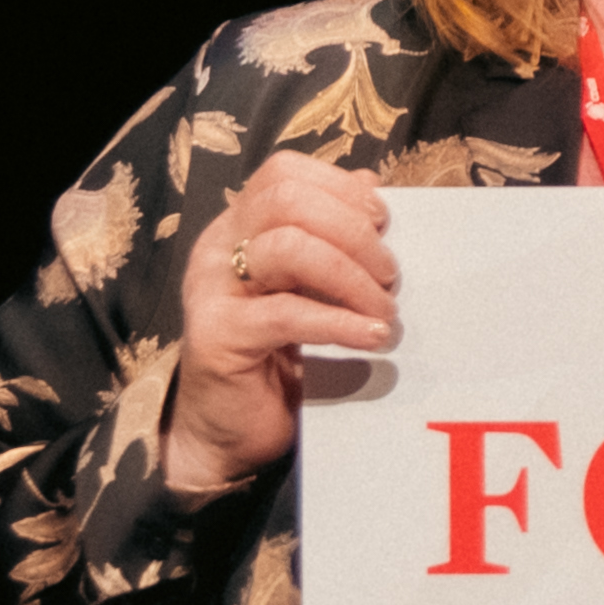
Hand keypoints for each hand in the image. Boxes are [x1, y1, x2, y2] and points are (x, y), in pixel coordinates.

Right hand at [166, 154, 398, 497]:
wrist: (228, 431)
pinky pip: (287, 313)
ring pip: (288, 248)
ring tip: (384, 313)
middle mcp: (218, 248)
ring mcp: (212, 289)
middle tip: (391, 278)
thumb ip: (333, 240)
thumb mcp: (311, 290)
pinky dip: (340, 322)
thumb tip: (371, 186)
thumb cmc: (279, 359)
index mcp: (240, 227)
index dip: (341, 190)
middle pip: (288, 201)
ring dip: (352, 277)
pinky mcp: (218, 336)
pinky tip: (372, 338)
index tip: (383, 224)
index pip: (285, 173)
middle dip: (354, 233)